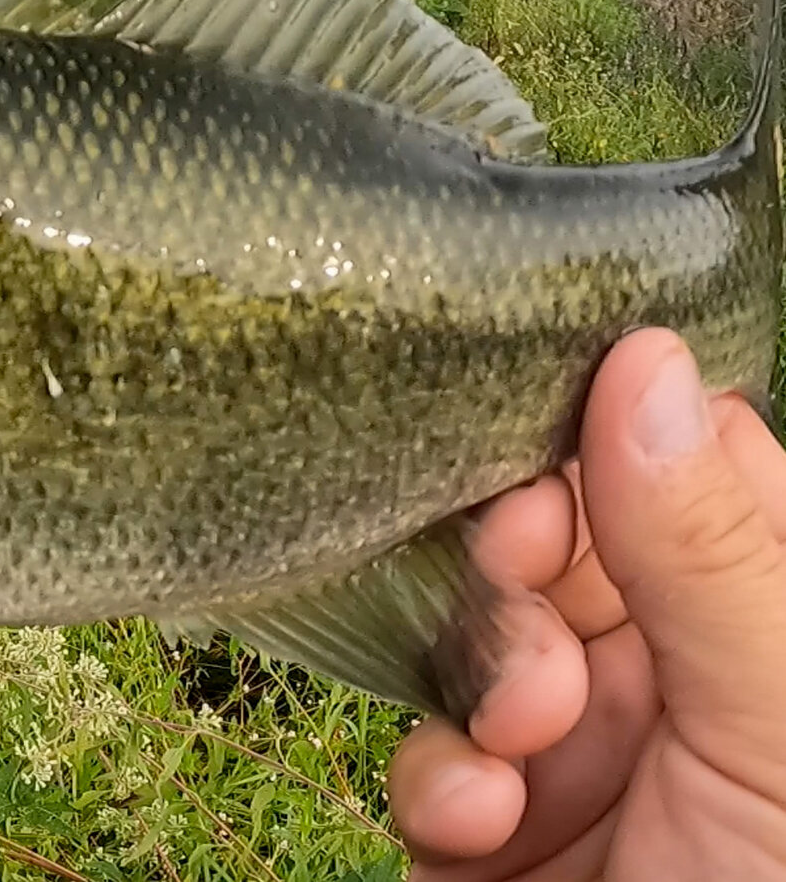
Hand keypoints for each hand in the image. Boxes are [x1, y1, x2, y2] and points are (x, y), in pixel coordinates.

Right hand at [389, 329, 785, 878]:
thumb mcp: (784, 735)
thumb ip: (717, 554)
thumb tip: (643, 358)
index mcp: (783, 634)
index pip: (694, 469)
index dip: (610, 448)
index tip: (549, 462)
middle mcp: (695, 684)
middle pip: (567, 544)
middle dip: (525, 564)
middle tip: (516, 581)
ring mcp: (591, 764)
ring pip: (485, 643)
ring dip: (483, 678)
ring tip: (520, 739)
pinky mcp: (497, 842)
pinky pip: (439, 762)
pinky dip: (443, 780)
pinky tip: (480, 819)